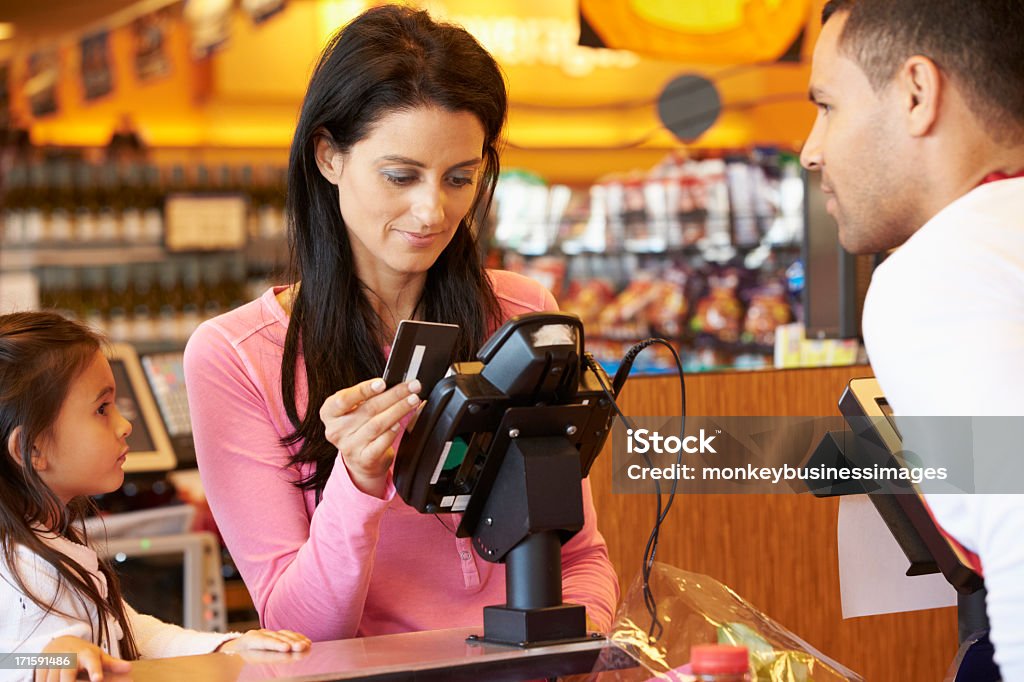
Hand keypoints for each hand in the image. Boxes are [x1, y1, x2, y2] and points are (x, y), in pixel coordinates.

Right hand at [36, 635, 130, 681]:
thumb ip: (112, 664)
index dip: (95, 671)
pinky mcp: (40, 668)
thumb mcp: (98, 656)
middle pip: (67, 676)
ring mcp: (53, 662)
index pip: (91, 662)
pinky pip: (42, 681)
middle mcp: (69, 658)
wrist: (58, 642)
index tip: (98, 679)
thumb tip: (129, 668)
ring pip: (52, 680)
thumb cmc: (83, 653)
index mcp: (86, 654)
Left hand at [217, 629, 310, 653]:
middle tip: (301, 647)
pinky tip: (305, 642)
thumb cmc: (238, 658)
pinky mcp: (274, 634)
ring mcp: (267, 632)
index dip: (276, 644)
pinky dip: (297, 638)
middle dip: (290, 642)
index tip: (286, 648)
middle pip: (277, 637)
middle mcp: (258, 633)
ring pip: (283, 634)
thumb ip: (258, 659)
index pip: (263, 641)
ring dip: (296, 640)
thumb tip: (268, 665)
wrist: (233, 649)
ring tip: (306, 645)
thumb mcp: (242, 661)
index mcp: (248, 640)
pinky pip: (287, 634)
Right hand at [319, 378, 420, 497]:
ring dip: (398, 410)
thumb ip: (368, 396)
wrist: (360, 459)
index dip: (363, 390)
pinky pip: (381, 442)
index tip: (382, 383)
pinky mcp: (364, 459)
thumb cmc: (358, 427)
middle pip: (368, 409)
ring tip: (412, 400)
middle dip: (393, 395)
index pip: (344, 399)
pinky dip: (392, 432)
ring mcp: (349, 446)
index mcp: (329, 413)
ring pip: (377, 424)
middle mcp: (336, 430)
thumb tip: (396, 385)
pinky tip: (399, 424)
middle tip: (411, 387)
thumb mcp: (355, 408)